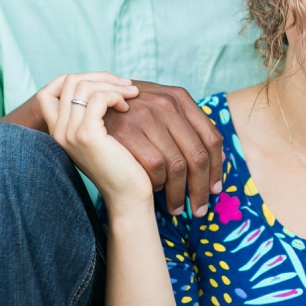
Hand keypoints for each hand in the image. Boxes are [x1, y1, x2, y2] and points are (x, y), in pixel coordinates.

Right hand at [37, 73, 149, 204]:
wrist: (128, 196)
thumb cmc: (123, 165)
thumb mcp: (104, 135)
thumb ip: (95, 114)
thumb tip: (107, 84)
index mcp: (59, 130)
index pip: (51, 89)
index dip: (78, 77)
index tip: (108, 85)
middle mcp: (58, 131)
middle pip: (68, 81)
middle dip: (101, 77)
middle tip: (127, 86)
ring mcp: (69, 134)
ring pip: (82, 86)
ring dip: (111, 85)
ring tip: (131, 95)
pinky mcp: (86, 136)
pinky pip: (96, 99)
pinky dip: (115, 96)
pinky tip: (127, 107)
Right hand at [103, 81, 223, 217]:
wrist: (85, 116)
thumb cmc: (126, 126)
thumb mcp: (159, 118)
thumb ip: (184, 130)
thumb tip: (219, 161)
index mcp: (179, 96)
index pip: (211, 137)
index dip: (217, 168)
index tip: (216, 189)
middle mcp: (165, 100)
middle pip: (199, 153)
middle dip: (202, 188)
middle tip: (200, 209)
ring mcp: (144, 112)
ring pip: (180, 164)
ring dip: (180, 193)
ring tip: (176, 208)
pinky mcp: (124, 130)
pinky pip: (156, 165)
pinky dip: (158, 182)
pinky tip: (154, 191)